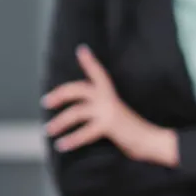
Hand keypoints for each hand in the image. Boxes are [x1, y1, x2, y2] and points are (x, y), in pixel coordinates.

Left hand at [42, 45, 177, 165]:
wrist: (150, 140)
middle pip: (78, 89)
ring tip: (49, 130)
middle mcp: (109, 98)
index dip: (89, 61)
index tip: (82, 49)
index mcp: (111, 94)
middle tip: (46, 102)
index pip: (99, 73)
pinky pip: (84, 132)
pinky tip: (61, 145)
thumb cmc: (131, 131)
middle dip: (60, 94)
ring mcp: (108, 110)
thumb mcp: (114, 114)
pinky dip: (71, 139)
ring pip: (76, 112)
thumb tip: (74, 113)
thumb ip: (98, 110)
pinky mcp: (109, 124)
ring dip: (59, 122)